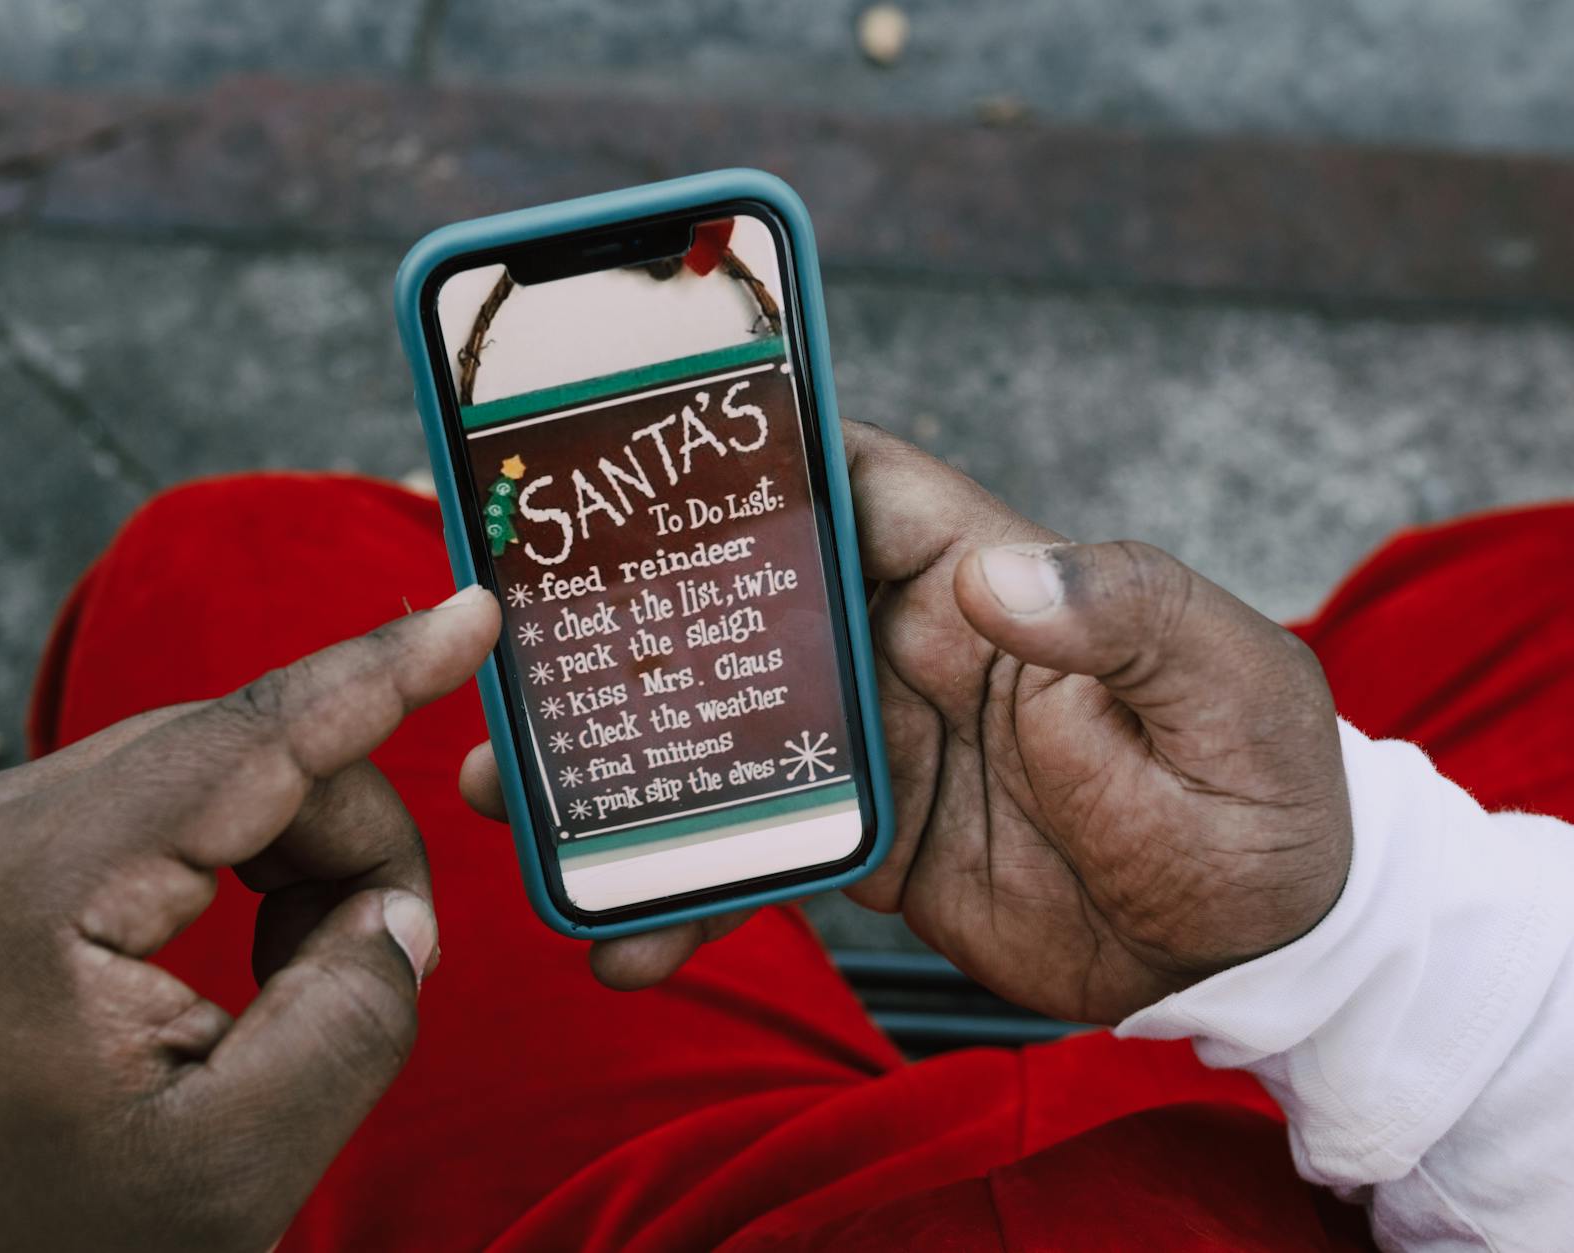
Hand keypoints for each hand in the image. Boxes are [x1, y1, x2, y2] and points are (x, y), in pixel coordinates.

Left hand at [0, 587, 498, 1252]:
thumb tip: (396, 919)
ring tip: (300, 980)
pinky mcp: (26, 844)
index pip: (255, 742)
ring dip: (308, 860)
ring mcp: (11, 824)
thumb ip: (347, 1025)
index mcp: (50, 885)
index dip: (382, 674)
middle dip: (353, 844)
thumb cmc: (52, 1233)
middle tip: (386, 962)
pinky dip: (259, 865)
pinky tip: (256, 957)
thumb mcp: (229, 1166)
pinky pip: (190, 801)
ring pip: (233, 770)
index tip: (474, 614)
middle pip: (257, 752)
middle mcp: (14, 821)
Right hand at [464, 424, 1350, 1021]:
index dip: (754, 452)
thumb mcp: (1230, 689)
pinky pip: (763, 855)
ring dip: (627, 761)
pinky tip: (629, 937)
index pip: (855, 486)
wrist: (1257, 954)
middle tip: (517, 641)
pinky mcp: (874, 845)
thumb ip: (1127, 618)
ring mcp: (884, 751)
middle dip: (633, 619)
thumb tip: (1000, 576)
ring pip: (728, 735)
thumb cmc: (1264, 792)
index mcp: (985, 580)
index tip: (630, 444)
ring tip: (513, 794)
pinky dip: (693, 891)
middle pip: (750, 611)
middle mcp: (912, 652)